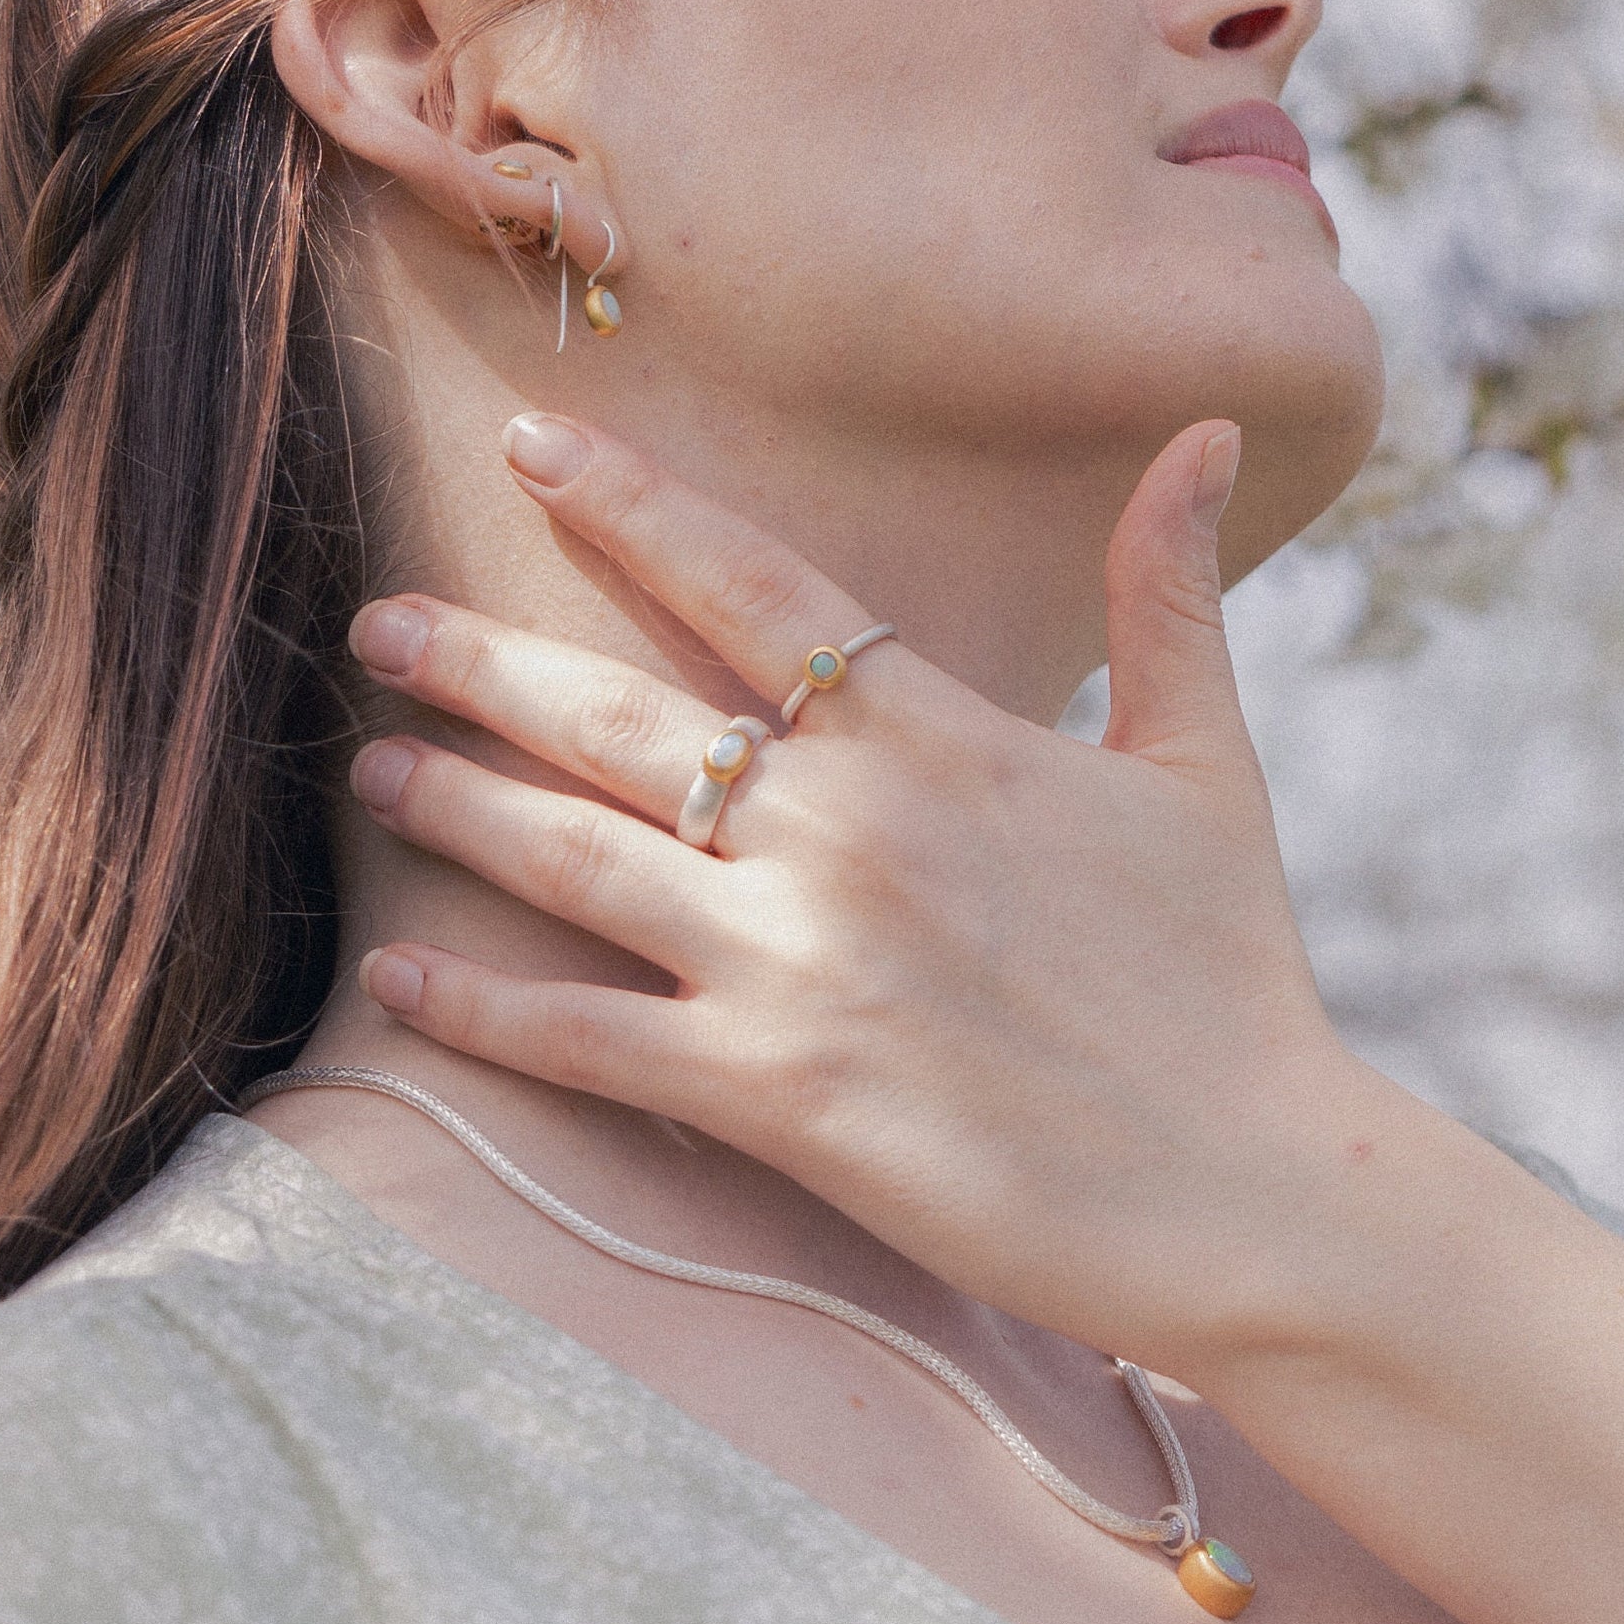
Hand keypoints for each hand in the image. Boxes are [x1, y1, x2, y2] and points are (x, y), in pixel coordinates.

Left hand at [344, 412, 1366, 1377]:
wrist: (1250, 1191)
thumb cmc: (1234, 974)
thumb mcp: (1207, 763)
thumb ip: (1168, 594)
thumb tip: (1199, 433)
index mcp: (943, 738)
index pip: (751, 586)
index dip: (633, 504)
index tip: (534, 444)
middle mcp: (850, 832)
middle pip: (622, 715)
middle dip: (488, 658)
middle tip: (382, 619)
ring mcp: (802, 963)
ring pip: (578, 860)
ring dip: (461, 805)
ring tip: (373, 762)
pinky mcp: (779, 1096)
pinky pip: (590, 1040)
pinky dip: (482, 1008)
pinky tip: (400, 971)